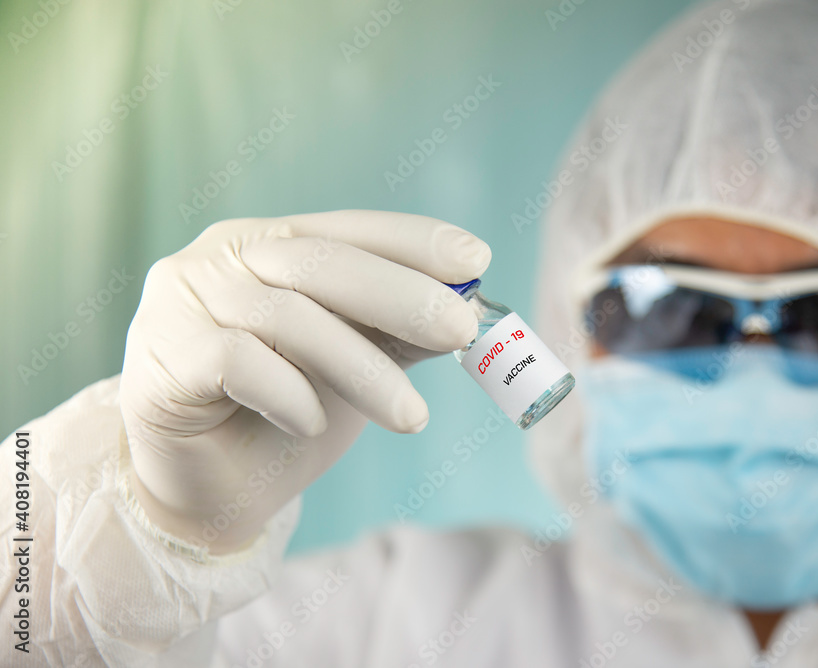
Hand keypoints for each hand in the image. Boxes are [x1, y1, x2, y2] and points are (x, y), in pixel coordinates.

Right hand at [119, 211, 489, 551]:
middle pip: (322, 262)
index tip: (475, 260)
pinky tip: (311, 423)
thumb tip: (470, 311)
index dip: (413, 240)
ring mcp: (185, 298)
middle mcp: (224, 255)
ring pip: (289, 317)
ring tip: (411, 417)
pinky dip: (289, 393)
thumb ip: (395, 334)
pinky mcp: (164, 353)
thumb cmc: (284, 415)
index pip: (348, 229)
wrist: (209, 489)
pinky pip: (238, 361)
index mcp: (271, 243)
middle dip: (401, 295)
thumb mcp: (353, 367)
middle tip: (460, 329)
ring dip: (361, 368)